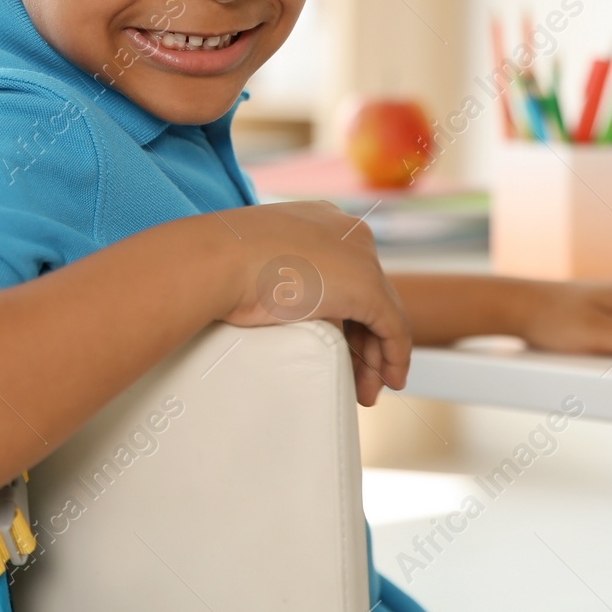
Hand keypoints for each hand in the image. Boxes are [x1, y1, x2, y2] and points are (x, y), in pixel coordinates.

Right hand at [215, 200, 411, 404]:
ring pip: (383, 314)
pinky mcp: (367, 287)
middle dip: (366, 340)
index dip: (348, 315)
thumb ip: (279, 276)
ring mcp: (360, 257)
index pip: (346, 272)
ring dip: (378, 357)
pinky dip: (394, 358)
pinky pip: (394, 329)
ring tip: (366, 390)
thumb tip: (279, 303)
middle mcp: (346, 232)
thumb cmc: (222, 265)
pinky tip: (390, 381)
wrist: (218, 261)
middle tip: (358, 378)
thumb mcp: (257, 265)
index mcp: (320, 220)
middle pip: (368, 294)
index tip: (343, 347)